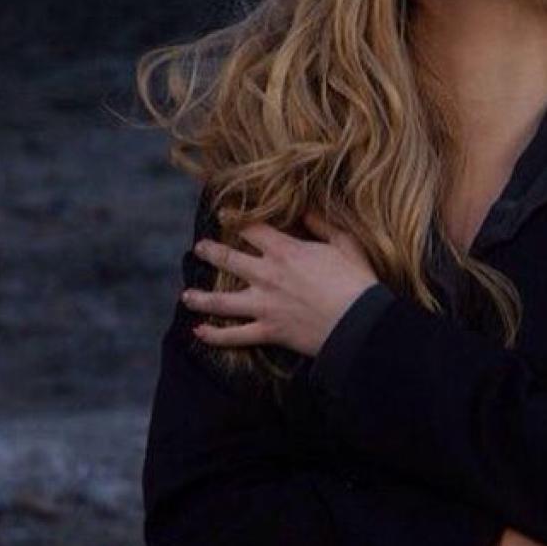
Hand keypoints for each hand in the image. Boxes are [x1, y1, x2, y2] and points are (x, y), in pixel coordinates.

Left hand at [182, 210, 379, 356]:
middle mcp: (267, 275)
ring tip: (186, 295)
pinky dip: (214, 336)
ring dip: (200, 297)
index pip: (251, 228)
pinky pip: (234, 336)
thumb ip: (323, 224)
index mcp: (285, 251)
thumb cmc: (357, 282)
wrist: (359, 324)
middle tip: (200, 248)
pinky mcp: (268, 331)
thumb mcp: (345, 243)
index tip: (224, 214)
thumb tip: (306, 210)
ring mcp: (263, 305)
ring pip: (221, 301)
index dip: (235, 218)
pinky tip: (199, 332)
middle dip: (210, 252)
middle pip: (227, 259)